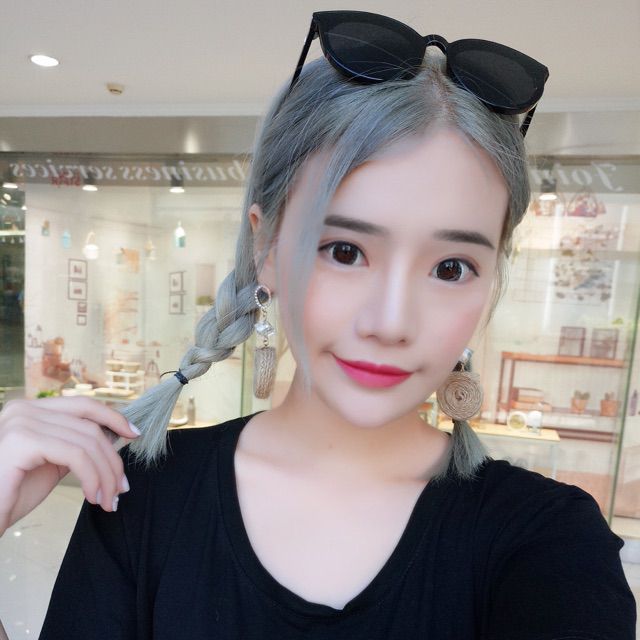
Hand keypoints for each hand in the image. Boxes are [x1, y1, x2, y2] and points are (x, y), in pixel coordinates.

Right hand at [0, 396, 140, 535]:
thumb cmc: (10, 495)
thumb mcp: (50, 464)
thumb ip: (74, 446)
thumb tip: (113, 437)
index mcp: (29, 409)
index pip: (83, 405)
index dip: (113, 417)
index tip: (134, 434)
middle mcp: (22, 409)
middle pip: (89, 426)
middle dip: (112, 459)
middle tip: (122, 488)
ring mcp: (20, 422)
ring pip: (87, 442)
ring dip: (105, 474)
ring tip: (109, 499)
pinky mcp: (20, 441)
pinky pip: (75, 455)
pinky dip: (92, 477)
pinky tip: (93, 496)